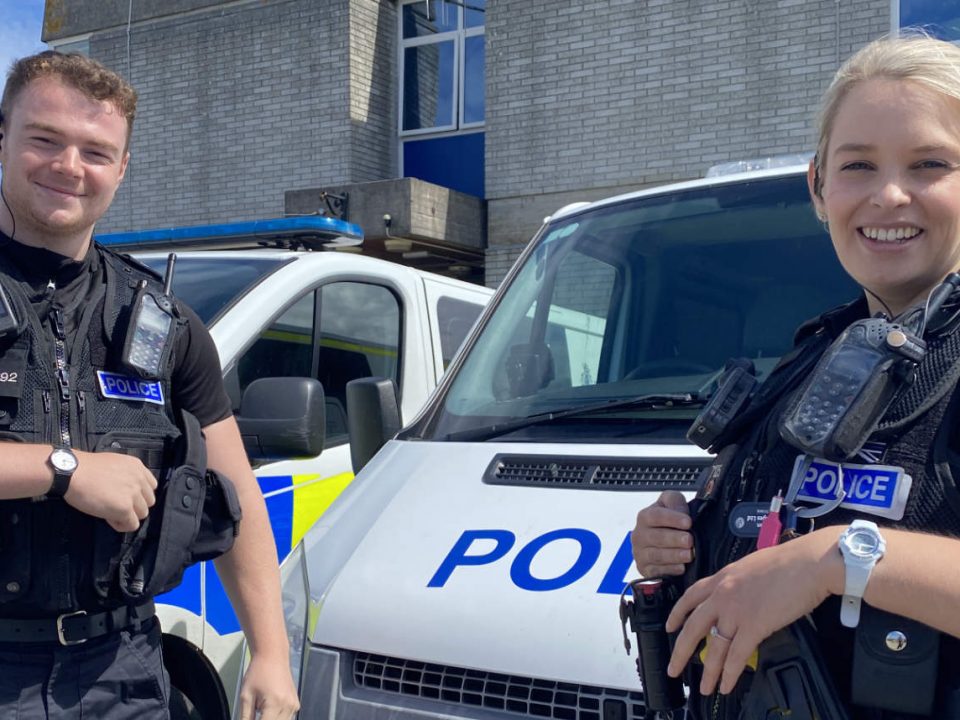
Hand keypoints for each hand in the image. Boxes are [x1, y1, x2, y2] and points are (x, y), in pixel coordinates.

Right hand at [64, 451, 156, 531]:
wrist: (71, 472)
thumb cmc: (85, 468)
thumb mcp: (113, 463)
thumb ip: (125, 475)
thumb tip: (125, 490)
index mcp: (137, 467)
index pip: (151, 486)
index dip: (138, 495)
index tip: (123, 496)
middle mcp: (139, 479)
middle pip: (148, 501)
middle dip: (134, 506)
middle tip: (114, 506)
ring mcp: (133, 494)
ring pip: (143, 514)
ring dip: (128, 516)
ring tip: (109, 512)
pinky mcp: (125, 508)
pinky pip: (132, 525)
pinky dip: (121, 525)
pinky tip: (108, 518)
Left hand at [237, 653, 299, 719]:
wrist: (273, 655)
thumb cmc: (258, 672)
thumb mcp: (246, 696)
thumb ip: (245, 717)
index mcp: (275, 704)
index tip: (251, 717)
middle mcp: (288, 706)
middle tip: (255, 711)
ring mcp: (294, 705)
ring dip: (270, 719)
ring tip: (261, 708)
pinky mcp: (296, 704)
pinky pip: (286, 718)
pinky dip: (276, 718)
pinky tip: (269, 707)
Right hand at [631, 490, 692, 576]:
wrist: (663, 542)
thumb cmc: (669, 521)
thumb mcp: (672, 504)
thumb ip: (675, 500)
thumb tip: (682, 512)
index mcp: (644, 517)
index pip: (656, 516)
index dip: (672, 519)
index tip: (688, 522)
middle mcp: (639, 535)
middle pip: (656, 537)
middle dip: (674, 539)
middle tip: (689, 540)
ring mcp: (640, 553)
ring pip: (656, 555)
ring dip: (674, 555)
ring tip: (689, 555)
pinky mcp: (645, 569)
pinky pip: (656, 571)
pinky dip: (670, 569)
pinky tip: (682, 567)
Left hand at [664, 529, 838, 695]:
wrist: (808, 563)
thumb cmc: (788, 561)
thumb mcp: (750, 566)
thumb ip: (737, 581)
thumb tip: (737, 595)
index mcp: (722, 577)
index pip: (690, 597)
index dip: (677, 614)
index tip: (670, 627)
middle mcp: (723, 594)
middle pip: (693, 627)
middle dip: (681, 651)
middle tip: (674, 668)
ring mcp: (736, 611)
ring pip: (714, 647)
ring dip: (709, 671)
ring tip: (705, 687)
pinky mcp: (755, 625)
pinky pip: (737, 655)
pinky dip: (730, 674)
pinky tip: (726, 685)